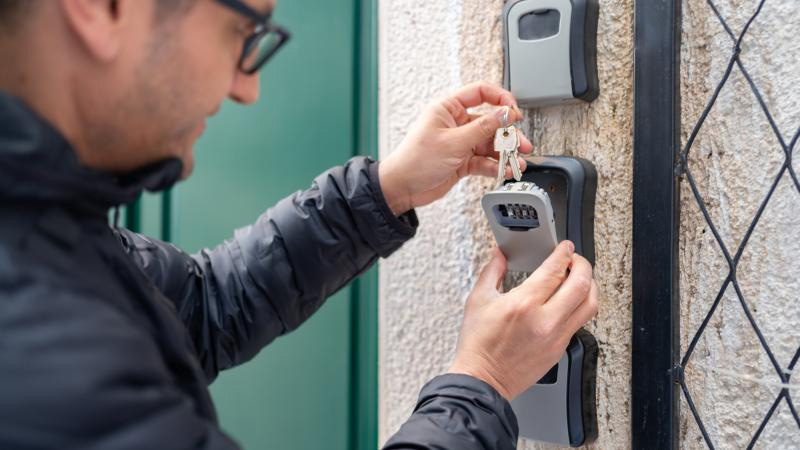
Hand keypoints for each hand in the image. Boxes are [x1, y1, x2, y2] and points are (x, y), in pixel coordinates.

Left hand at [378, 82, 533, 214]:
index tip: (514, 111)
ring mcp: (460, 142)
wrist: (402, 188)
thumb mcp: (453, 142)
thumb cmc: (415, 160)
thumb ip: (482, 128)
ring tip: (518, 162)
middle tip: (521, 143)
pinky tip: (506, 170)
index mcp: (448, 108)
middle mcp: (456, 123)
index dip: (501, 99)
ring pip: (490, 144)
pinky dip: (496, 166)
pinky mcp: (462, 161)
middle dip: (508, 133)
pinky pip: (484, 160)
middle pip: (490, 121)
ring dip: (505, 153)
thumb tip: (505, 114)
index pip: (481, 93)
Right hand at [448, 241, 598, 400]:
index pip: (555, 270)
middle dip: (582, 264)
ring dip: (588, 286)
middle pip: (582, 284)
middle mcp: (545, 320)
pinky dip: (579, 306)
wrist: (483, 379)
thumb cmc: (479, 344)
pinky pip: (579, 322)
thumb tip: (500, 255)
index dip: (564, 253)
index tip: (564, 247)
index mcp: (523, 304)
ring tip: (578, 279)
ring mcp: (556, 336)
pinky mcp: (560, 349)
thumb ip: (492, 271)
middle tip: (574, 259)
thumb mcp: (478, 300)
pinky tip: (568, 301)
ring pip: (589, 304)